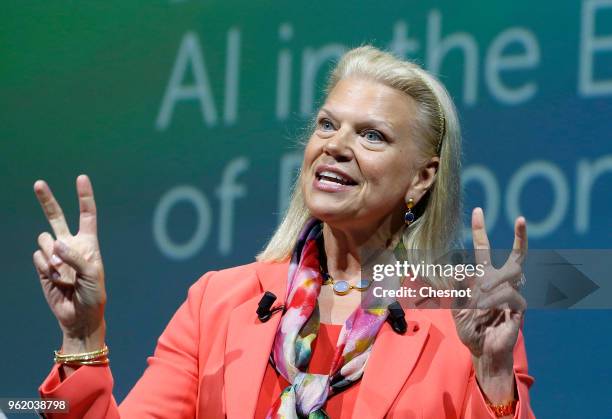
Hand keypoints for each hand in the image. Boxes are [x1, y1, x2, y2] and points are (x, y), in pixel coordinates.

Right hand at [32, 175, 105, 351]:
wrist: (79, 317)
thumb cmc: (93, 295)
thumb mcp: (92, 275)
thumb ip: (76, 257)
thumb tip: (56, 244)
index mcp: (88, 243)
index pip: (87, 215)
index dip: (84, 197)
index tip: (81, 178)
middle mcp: (71, 245)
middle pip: (56, 217)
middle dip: (47, 200)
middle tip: (39, 183)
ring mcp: (55, 256)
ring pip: (44, 240)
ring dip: (51, 255)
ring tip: (63, 273)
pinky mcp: (43, 267)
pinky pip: (38, 258)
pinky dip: (45, 268)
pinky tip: (55, 280)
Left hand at [452, 207, 526, 402]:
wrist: (482, 350)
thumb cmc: (470, 327)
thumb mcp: (454, 305)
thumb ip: (451, 287)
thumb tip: (446, 267)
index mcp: (485, 278)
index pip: (484, 249)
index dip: (481, 231)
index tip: (477, 211)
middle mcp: (502, 283)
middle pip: (516, 256)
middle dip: (520, 238)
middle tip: (522, 218)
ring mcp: (514, 295)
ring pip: (510, 276)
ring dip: (490, 286)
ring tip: (478, 299)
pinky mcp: (520, 309)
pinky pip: (511, 297)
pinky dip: (495, 301)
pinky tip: (487, 308)